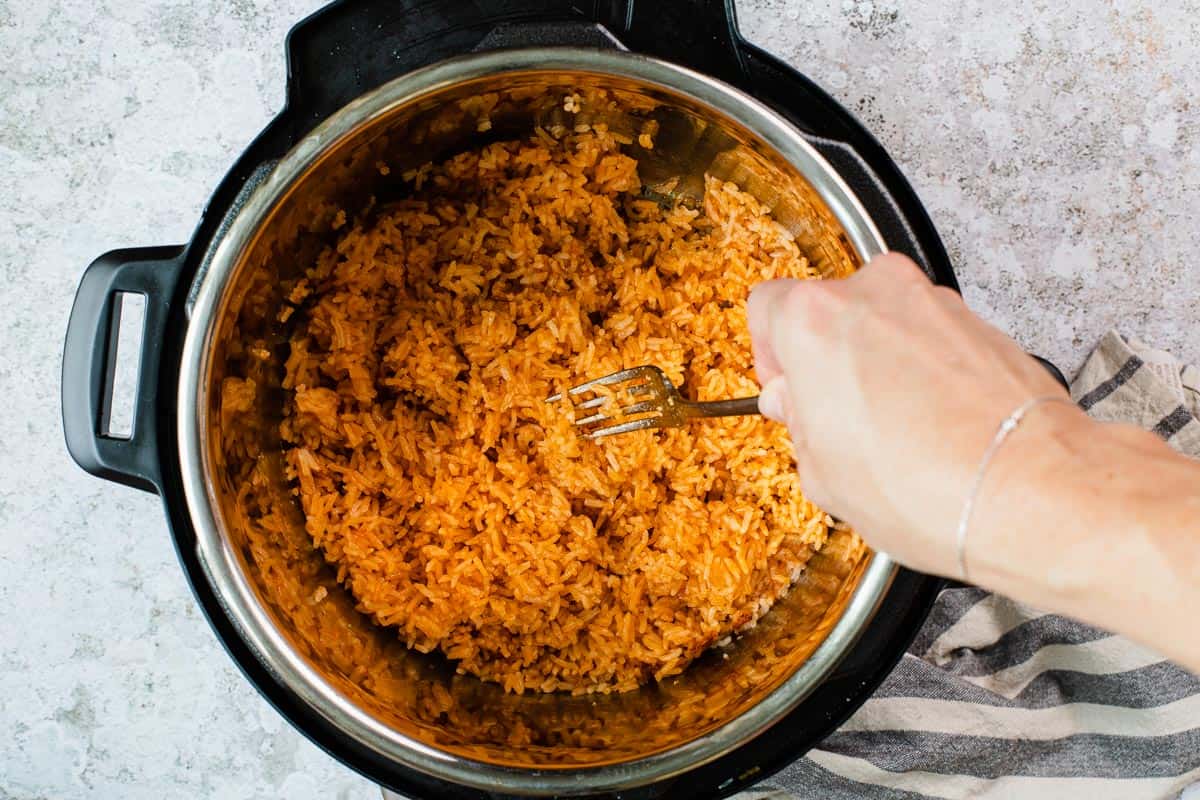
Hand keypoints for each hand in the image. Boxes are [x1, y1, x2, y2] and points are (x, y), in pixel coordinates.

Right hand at [747, 252, 1071, 576]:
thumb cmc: (926, 485)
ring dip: (879, 364)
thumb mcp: (823, 473)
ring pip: (884, 323)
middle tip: (836, 419)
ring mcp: (934, 303)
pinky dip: (926, 371)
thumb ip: (797, 423)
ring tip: (893, 432)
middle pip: (829, 313)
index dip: (770, 356)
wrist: (1028, 490)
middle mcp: (875, 293)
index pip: (766, 308)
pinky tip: (934, 426)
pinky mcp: (981, 323)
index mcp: (815, 319)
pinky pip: (932, 339)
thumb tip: (797, 406)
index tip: (785, 390)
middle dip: (829, 360)